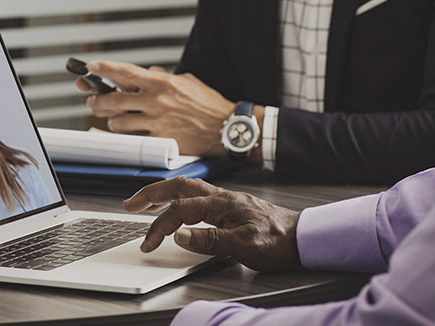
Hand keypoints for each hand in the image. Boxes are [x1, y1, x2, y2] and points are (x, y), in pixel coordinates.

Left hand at [75, 60, 234, 156]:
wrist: (226, 127)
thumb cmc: (208, 104)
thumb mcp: (186, 81)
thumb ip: (162, 77)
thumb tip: (146, 73)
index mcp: (161, 83)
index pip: (125, 72)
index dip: (104, 68)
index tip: (91, 67)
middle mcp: (156, 100)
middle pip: (113, 99)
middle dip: (96, 100)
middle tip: (92, 100)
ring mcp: (156, 121)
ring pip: (118, 121)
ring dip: (111, 120)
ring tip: (113, 118)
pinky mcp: (160, 139)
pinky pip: (133, 138)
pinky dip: (126, 135)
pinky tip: (128, 131)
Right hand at [124, 177, 301, 271]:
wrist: (304, 237)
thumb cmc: (279, 241)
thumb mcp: (245, 246)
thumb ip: (211, 240)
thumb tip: (180, 236)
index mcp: (221, 204)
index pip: (179, 211)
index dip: (159, 227)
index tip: (149, 243)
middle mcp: (220, 197)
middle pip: (176, 188)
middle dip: (149, 194)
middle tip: (129, 203)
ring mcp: (225, 200)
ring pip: (185, 189)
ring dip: (162, 193)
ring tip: (144, 201)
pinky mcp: (230, 206)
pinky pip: (196, 195)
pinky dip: (177, 197)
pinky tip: (176, 205)